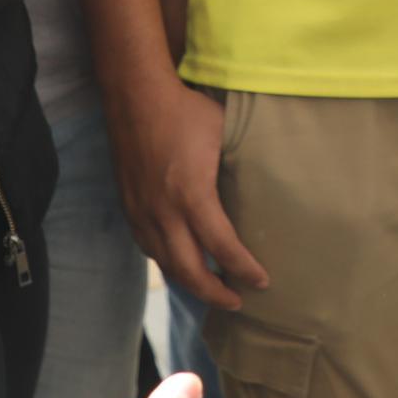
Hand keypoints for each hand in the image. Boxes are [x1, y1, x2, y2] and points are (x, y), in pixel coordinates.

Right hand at [110, 77, 267, 311]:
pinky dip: (167, 263)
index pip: (222, 248)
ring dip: (190, 283)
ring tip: (211, 290)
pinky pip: (148, 248)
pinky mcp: (129, 206)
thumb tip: (268, 182)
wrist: (135, 96)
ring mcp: (142, 211)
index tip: (262, 282)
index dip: (244, 270)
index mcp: (192, 195)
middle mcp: (163, 211)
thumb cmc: (185, 110)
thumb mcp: (225, 134)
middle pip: (190, 270)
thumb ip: (241, 165)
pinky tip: (181, 264)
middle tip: (237, 302)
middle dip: (215, 292)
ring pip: (165, 263)